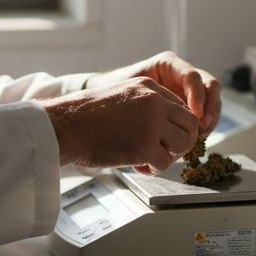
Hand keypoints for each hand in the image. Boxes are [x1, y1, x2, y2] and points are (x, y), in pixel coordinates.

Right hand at [40, 77, 199, 172]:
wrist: (65, 125)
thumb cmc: (85, 115)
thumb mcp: (119, 95)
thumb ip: (142, 103)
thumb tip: (160, 122)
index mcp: (148, 87)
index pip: (181, 106)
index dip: (177, 126)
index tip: (167, 137)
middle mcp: (154, 102)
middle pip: (190, 124)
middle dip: (182, 141)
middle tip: (167, 151)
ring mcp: (151, 124)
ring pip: (183, 143)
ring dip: (170, 155)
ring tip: (152, 160)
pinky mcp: (144, 146)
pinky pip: (165, 162)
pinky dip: (155, 168)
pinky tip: (141, 167)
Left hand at [85, 51, 222, 134]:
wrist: (108, 101)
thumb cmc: (115, 91)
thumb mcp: (127, 89)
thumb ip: (144, 95)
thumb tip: (159, 115)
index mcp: (168, 65)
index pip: (192, 76)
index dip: (197, 95)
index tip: (194, 115)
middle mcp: (182, 75)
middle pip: (210, 86)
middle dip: (211, 107)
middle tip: (203, 126)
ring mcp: (188, 91)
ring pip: (212, 101)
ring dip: (211, 119)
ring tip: (201, 136)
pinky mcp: (190, 107)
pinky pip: (204, 115)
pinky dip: (203, 128)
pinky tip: (194, 140)